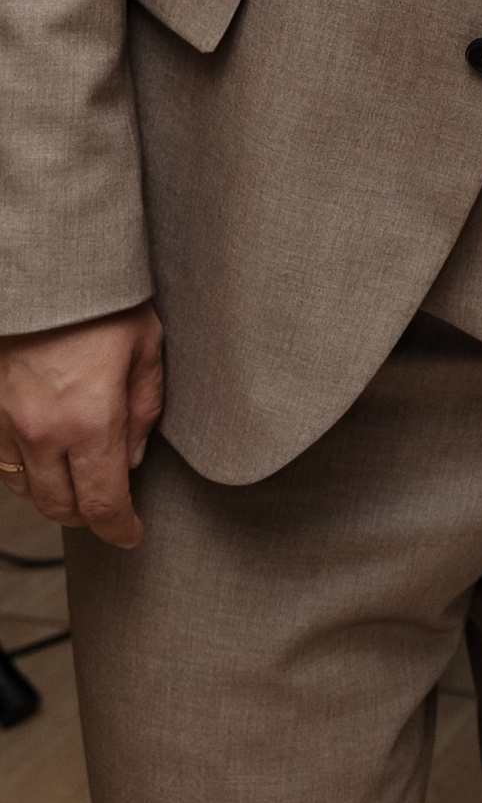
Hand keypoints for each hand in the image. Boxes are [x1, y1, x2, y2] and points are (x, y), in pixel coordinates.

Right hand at [0, 303, 164, 549]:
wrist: (45, 269)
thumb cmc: (100, 298)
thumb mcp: (146, 347)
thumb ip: (143, 409)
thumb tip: (133, 455)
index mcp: (90, 422)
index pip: (104, 503)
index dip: (120, 529)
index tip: (131, 534)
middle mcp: (41, 432)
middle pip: (60, 508)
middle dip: (89, 517)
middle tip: (110, 508)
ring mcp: (5, 423)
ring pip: (25, 489)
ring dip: (53, 495)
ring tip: (79, 481)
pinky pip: (1, 461)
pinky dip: (24, 470)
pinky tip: (44, 456)